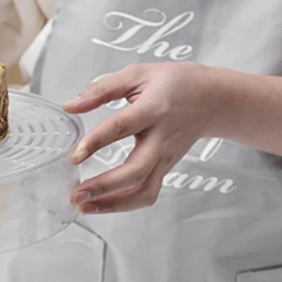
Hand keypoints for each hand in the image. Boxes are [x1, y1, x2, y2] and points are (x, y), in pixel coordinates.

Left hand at [63, 62, 218, 213]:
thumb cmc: (174, 84)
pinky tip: (102, 205)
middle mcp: (161, 138)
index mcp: (153, 109)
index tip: (74, 157)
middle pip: (135, 171)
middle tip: (76, 195)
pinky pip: (146, 194)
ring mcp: (165, 159)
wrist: (211, 100)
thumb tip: (70, 105)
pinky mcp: (165, 170)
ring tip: (85, 207)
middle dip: (103, 187)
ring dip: (113, 205)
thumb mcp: (137, 74)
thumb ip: (101, 89)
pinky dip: (124, 205)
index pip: (122, 127)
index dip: (96, 142)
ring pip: (143, 191)